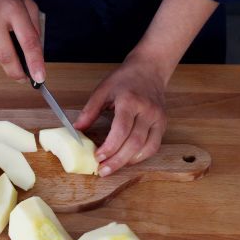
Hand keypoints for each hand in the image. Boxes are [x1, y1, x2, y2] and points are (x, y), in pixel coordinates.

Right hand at [0, 0, 44, 81]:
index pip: (27, 40)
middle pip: (6, 55)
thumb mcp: (26, 2)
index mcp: (13, 8)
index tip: (40, 78)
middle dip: (16, 72)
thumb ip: (34, 28)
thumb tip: (35, 57)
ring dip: (1, 53)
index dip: (34, 62)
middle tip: (24, 79)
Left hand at [73, 53, 169, 176]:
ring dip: (129, 162)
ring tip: (113, 168)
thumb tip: (77, 130)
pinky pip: (154, 146)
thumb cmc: (124, 79)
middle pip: (134, 143)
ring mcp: (158, 118)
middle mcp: (147, 111)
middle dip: (117, 160)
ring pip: (147, 148)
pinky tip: (127, 160)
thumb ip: (89, 111)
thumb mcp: (102, 90)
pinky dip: (141, 156)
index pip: (121, 130)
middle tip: (103, 170)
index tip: (97, 157)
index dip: (110, 147)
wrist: (150, 68)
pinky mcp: (163, 124)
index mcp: (130, 101)